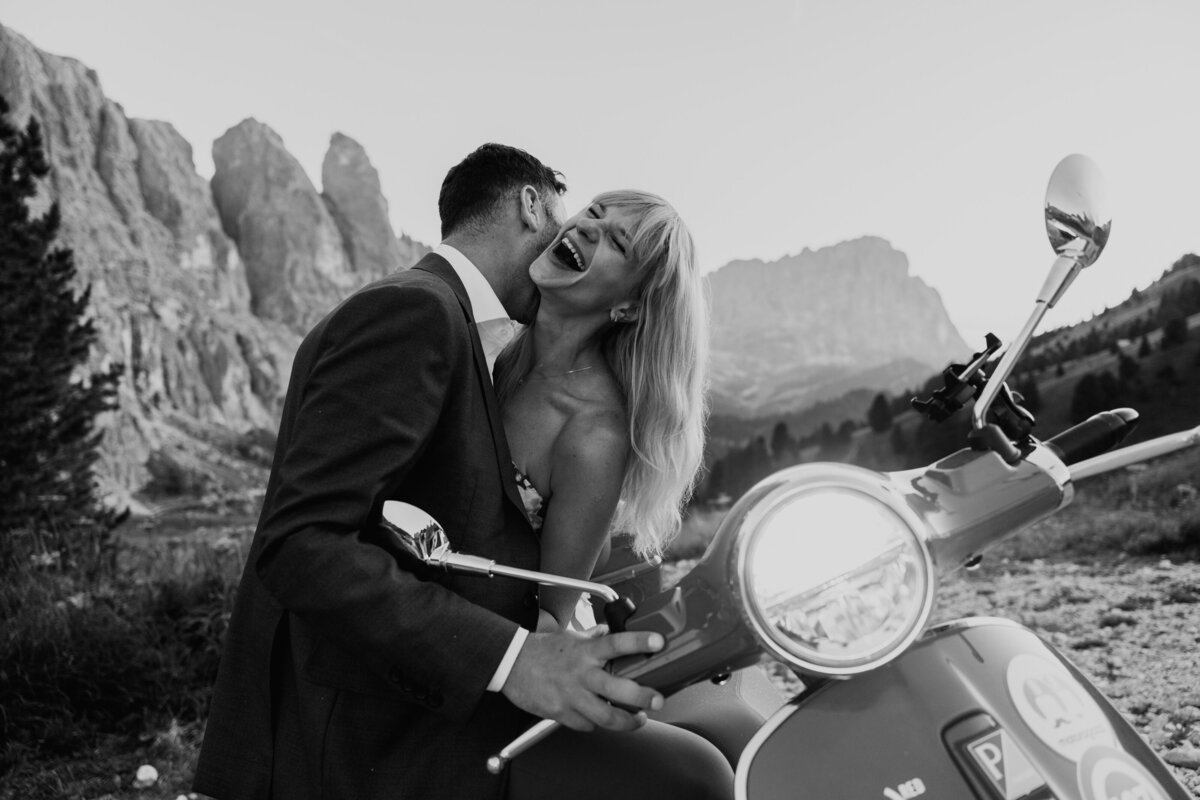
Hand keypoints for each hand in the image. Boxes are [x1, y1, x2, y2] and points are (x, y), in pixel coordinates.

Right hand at [500, 626, 664, 731]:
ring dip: (627, 722)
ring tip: (638, 719)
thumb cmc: (541, 650)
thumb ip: (592, 637)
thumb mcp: (570, 637)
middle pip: (618, 689)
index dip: (640, 642)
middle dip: (643, 698)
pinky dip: (596, 724)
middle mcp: (581, 674)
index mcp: (585, 651)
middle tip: (658, 700)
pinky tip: (600, 719)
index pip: (618, 643)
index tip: (659, 642)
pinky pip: (586, 725)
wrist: (511, 664)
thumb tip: (609, 631)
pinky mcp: (561, 713)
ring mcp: (572, 696)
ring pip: (606, 717)